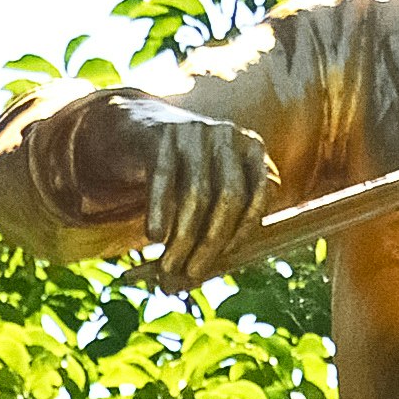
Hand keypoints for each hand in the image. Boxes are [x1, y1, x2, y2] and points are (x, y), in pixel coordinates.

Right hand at [134, 103, 273, 285]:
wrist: (139, 125)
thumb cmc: (183, 169)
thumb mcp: (213, 181)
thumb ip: (226, 215)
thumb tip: (217, 267)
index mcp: (251, 149)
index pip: (258, 195)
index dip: (243, 230)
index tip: (225, 258)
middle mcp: (228, 136)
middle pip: (229, 197)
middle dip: (211, 242)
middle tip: (193, 273)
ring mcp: (195, 131)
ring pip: (197, 193)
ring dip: (183, 237)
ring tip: (169, 266)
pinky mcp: (162, 134)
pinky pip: (163, 179)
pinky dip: (159, 212)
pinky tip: (154, 237)